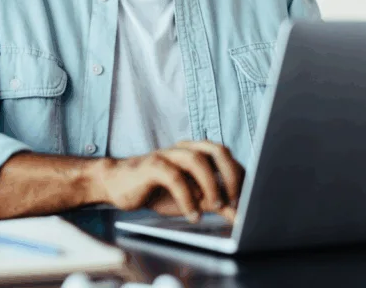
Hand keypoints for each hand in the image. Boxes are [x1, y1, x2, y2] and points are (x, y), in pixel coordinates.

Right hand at [94, 141, 244, 222]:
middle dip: (231, 175)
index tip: (248, 201)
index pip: (228, 158)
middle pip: (217, 150)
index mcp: (198, 153)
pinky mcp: (151, 165)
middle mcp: (185, 149)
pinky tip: (193, 214)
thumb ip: (214, 203)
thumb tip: (240, 216)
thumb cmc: (156, 190)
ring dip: (211, 184)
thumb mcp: (191, 199)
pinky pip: (174, 176)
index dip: (240, 177)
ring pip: (197, 159)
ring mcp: (168, 154)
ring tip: (215, 206)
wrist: (116, 185)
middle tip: (236, 201)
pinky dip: (187, 197)